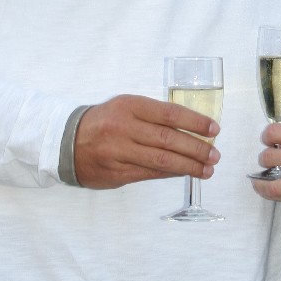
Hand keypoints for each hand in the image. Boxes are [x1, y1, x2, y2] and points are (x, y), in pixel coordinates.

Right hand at [74, 94, 220, 188]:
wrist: (66, 142)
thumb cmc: (105, 121)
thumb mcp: (126, 107)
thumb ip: (154, 115)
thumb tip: (192, 128)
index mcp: (129, 106)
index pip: (169, 114)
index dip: (195, 122)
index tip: (214, 129)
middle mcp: (124, 128)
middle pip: (168, 139)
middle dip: (196, 148)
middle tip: (215, 155)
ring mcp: (119, 152)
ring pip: (161, 160)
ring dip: (188, 166)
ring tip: (207, 169)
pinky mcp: (117, 173)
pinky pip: (150, 174)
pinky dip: (171, 174)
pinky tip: (185, 173)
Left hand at [250, 123, 280, 209]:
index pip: (275, 132)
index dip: (267, 136)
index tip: (268, 140)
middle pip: (268, 156)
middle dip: (264, 157)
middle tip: (267, 159)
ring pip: (269, 183)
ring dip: (261, 180)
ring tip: (260, 179)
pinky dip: (270, 193)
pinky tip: (268, 190)